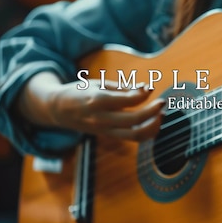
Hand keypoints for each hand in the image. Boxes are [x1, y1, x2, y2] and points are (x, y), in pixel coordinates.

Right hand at [18, 72, 164, 140]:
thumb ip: (123, 87)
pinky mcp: (109, 136)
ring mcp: (105, 130)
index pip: (128, 100)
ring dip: (153, 126)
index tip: (150, 87)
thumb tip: (147, 89)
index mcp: (98, 100)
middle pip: (134, 120)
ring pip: (135, 135)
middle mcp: (101, 118)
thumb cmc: (80, 92)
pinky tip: (154, 122)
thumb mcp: (99, 83)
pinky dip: (147, 132)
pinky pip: (132, 138)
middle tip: (162, 102)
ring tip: (161, 114)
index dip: (144, 94)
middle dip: (153, 112)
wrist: (59, 110)